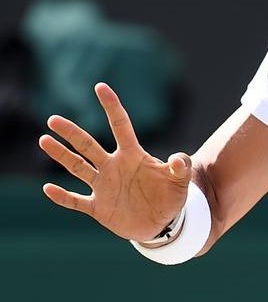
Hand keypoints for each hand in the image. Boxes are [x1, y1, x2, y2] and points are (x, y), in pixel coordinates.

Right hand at [39, 83, 191, 241]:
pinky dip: (62, 196)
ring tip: (43, 139)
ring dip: (61, 155)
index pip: (120, 125)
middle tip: (53, 119)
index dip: (111, 106)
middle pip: (89, 145)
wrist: (164, 222)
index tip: (101, 87)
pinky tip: (47, 188)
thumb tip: (178, 158)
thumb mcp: (181, 180)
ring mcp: (104, 186)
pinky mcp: (99, 208)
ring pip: (77, 168)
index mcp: (133, 155)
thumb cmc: (172, 195)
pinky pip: (76, 200)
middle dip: (72, 133)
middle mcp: (114, 166)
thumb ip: (181, 166)